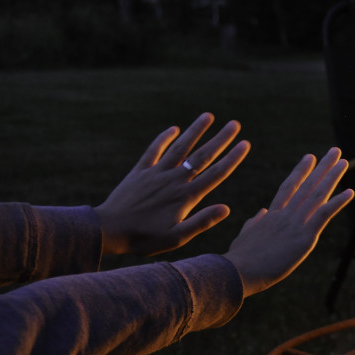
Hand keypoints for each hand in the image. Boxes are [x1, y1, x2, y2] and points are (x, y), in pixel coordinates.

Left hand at [94, 112, 249, 255]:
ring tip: (208, 116)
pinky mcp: (139, 172)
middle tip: (234, 124)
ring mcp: (156, 173)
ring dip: (195, 131)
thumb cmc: (145, 238)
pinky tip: (174, 128)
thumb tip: (227, 208)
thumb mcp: (178, 237)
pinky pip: (154, 150)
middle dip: (220, 140)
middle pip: (202, 156)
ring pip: (180, 147)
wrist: (109, 229)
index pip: (216, 174)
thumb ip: (202, 221)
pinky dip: (164, 138)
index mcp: (186, 197)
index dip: (232, 158)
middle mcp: (174, 180)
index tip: (245, 144)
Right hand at [223, 147, 351, 297]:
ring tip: (343, 161)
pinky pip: (324, 214)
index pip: (289, 187)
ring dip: (332, 176)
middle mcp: (286, 214)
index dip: (301, 171)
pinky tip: (350, 192)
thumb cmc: (240, 258)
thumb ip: (255, 223)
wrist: (238, 271)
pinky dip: (338, 202)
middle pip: (307, 185)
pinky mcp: (304, 236)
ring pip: (317, 194)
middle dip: (322, 167)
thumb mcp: (245, 236)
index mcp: (273, 215)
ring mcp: (296, 223)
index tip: (309, 157)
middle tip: (335, 151)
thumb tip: (262, 212)